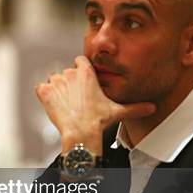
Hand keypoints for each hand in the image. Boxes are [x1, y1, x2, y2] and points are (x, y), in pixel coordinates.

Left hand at [35, 56, 155, 153]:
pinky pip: (40, 87)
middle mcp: (70, 73)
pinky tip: (53, 104)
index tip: (83, 82)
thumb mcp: (118, 111)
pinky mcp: (44, 91)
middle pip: (66, 72)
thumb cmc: (98, 121)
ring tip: (65, 104)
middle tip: (75, 99)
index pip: (80, 61)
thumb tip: (152, 108)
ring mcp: (56, 81)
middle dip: (69, 84)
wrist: (80, 132)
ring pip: (54, 80)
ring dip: (57, 89)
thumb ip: (135, 107)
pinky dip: (44, 95)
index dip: (81, 71)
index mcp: (87, 72)